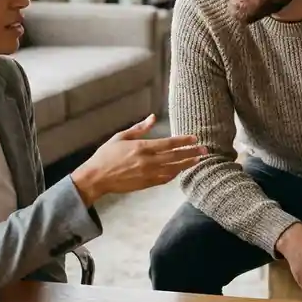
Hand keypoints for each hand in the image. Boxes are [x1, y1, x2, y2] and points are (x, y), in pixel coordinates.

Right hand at [70, 114, 205, 203]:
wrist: (97, 178)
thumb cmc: (106, 155)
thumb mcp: (121, 136)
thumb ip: (139, 128)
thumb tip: (153, 117)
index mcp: (142, 147)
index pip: (169, 143)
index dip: (183, 141)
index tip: (195, 138)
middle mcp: (147, 161)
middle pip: (175, 157)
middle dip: (191, 153)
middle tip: (204, 150)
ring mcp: (148, 174)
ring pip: (173, 169)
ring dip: (187, 165)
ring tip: (198, 160)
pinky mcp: (146, 184)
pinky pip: (164, 179)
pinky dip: (175, 174)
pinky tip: (181, 170)